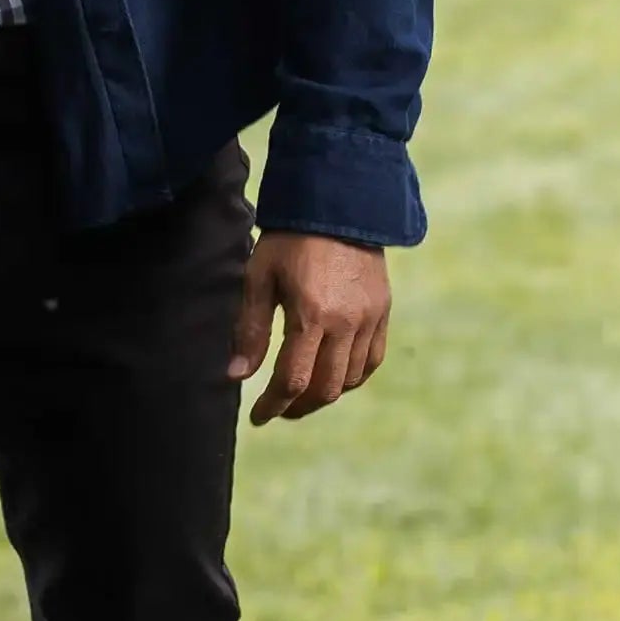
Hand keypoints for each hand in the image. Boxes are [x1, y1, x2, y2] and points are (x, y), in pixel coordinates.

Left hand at [227, 231, 389, 424]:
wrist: (336, 203)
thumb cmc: (289, 238)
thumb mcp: (260, 277)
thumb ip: (250, 328)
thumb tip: (236, 374)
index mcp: (311, 315)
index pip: (293, 380)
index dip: (273, 405)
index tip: (258, 416)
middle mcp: (346, 324)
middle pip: (325, 388)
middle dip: (299, 406)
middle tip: (279, 408)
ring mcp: (369, 319)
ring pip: (351, 380)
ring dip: (325, 394)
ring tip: (301, 393)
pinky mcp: (383, 312)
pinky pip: (371, 360)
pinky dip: (353, 377)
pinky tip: (334, 376)